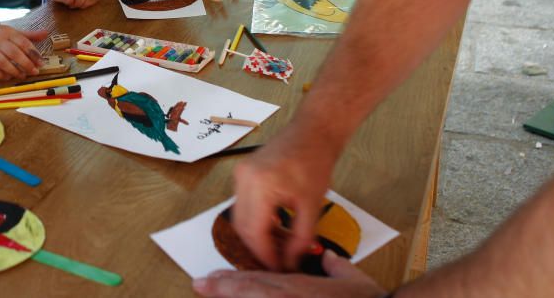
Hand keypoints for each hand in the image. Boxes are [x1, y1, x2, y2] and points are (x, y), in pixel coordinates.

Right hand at [0, 25, 45, 80]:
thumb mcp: (10, 31)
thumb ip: (27, 35)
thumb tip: (46, 33)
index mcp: (6, 32)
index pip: (22, 42)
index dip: (33, 53)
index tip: (41, 62)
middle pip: (13, 53)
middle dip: (26, 64)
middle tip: (34, 72)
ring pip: (1, 62)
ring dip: (14, 71)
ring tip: (22, 76)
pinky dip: (0, 75)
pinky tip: (7, 77)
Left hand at [192, 250, 385, 297]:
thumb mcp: (354, 281)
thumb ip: (339, 268)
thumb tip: (331, 261)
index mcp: (299, 287)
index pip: (259, 280)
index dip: (232, 280)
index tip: (211, 278)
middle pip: (249, 291)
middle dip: (222, 288)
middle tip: (199, 283)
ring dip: (229, 295)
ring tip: (206, 288)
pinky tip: (233, 297)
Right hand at [232, 129, 337, 269]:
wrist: (311, 132)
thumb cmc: (314, 162)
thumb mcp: (312, 205)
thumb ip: (300, 237)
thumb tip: (290, 262)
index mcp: (260, 185)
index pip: (254, 231)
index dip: (265, 254)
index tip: (278, 268)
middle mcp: (243, 178)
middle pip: (242, 226)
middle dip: (258, 248)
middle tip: (277, 262)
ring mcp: (239, 174)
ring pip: (240, 217)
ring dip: (256, 234)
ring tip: (278, 246)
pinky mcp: (242, 173)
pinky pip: (243, 204)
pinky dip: (255, 220)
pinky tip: (273, 227)